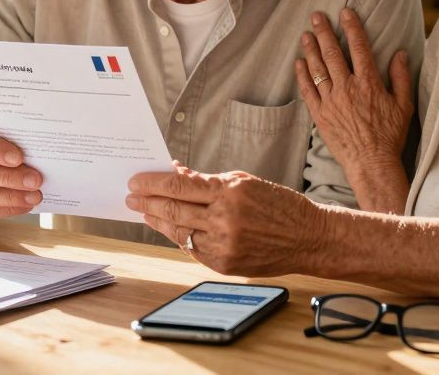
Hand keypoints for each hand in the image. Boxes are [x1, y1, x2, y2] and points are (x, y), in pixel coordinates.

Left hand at [125, 162, 324, 276]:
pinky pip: (193, 249)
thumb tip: (177, 175)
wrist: (308, 237)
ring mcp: (224, 245)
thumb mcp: (244, 182)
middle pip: (173, 210)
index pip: (178, 186)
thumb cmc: (278, 204)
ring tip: (145, 213)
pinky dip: (180, 237)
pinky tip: (171, 229)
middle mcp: (224, 219)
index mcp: (229, 193)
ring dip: (158, 221)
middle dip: (147, 203)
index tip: (135, 181)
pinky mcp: (224, 264)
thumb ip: (208, 181)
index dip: (152, 184)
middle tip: (131, 197)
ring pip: (179, 232)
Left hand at [294, 8, 413, 169]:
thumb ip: (401, 77)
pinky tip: (299, 62)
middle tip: (316, 16)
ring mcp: (331, 101)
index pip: (359, 47)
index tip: (345, 12)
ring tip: (305, 34)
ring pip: (317, 69)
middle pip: (332, 53)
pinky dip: (302, 75)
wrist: (371, 162)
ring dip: (310, 49)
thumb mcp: (404, 105)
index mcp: (369, 83)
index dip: (352, 27)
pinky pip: (307, 90)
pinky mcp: (319, 114)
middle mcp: (347, 88)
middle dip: (323, 32)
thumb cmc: (390, 135)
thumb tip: (400, 53)